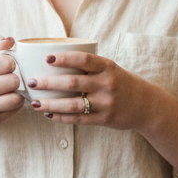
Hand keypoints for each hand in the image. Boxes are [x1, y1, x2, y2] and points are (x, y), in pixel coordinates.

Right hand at [0, 36, 25, 127]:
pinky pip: (16, 109)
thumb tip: (10, 40)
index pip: (7, 62)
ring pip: (16, 97)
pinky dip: (16, 104)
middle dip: (14, 78)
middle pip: (13, 80)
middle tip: (6, 80)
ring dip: (17, 92)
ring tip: (8, 90)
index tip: (5, 67)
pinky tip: (7, 100)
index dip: (10, 63)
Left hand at [24, 51, 154, 129]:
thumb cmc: (122, 83)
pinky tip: (49, 114)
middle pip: (72, 83)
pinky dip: (61, 117)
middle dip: (48, 83)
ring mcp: (106, 103)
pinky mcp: (104, 119)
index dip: (64, 58)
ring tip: (35, 102)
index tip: (47, 58)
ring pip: (72, 104)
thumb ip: (89, 66)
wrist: (146, 105)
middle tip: (31, 81)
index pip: (83, 60)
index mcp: (108, 67)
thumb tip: (54, 59)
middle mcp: (107, 84)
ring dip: (51, 104)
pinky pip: (78, 120)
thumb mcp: (111, 69)